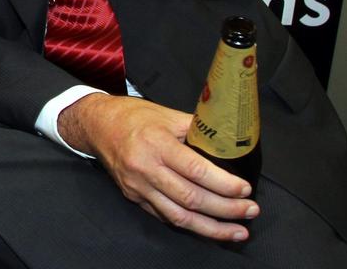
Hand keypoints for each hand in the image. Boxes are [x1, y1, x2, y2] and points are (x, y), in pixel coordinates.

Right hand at [59, 93, 258, 241]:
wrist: (96, 125)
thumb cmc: (132, 116)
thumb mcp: (167, 115)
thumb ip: (197, 130)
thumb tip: (229, 141)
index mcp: (157, 143)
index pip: (196, 170)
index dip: (224, 184)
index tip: (245, 189)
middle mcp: (146, 168)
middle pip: (191, 198)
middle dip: (226, 209)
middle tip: (250, 210)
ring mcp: (138, 186)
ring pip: (179, 216)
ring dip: (212, 228)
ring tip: (237, 231)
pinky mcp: (134, 197)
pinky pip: (165, 217)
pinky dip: (190, 225)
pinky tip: (209, 228)